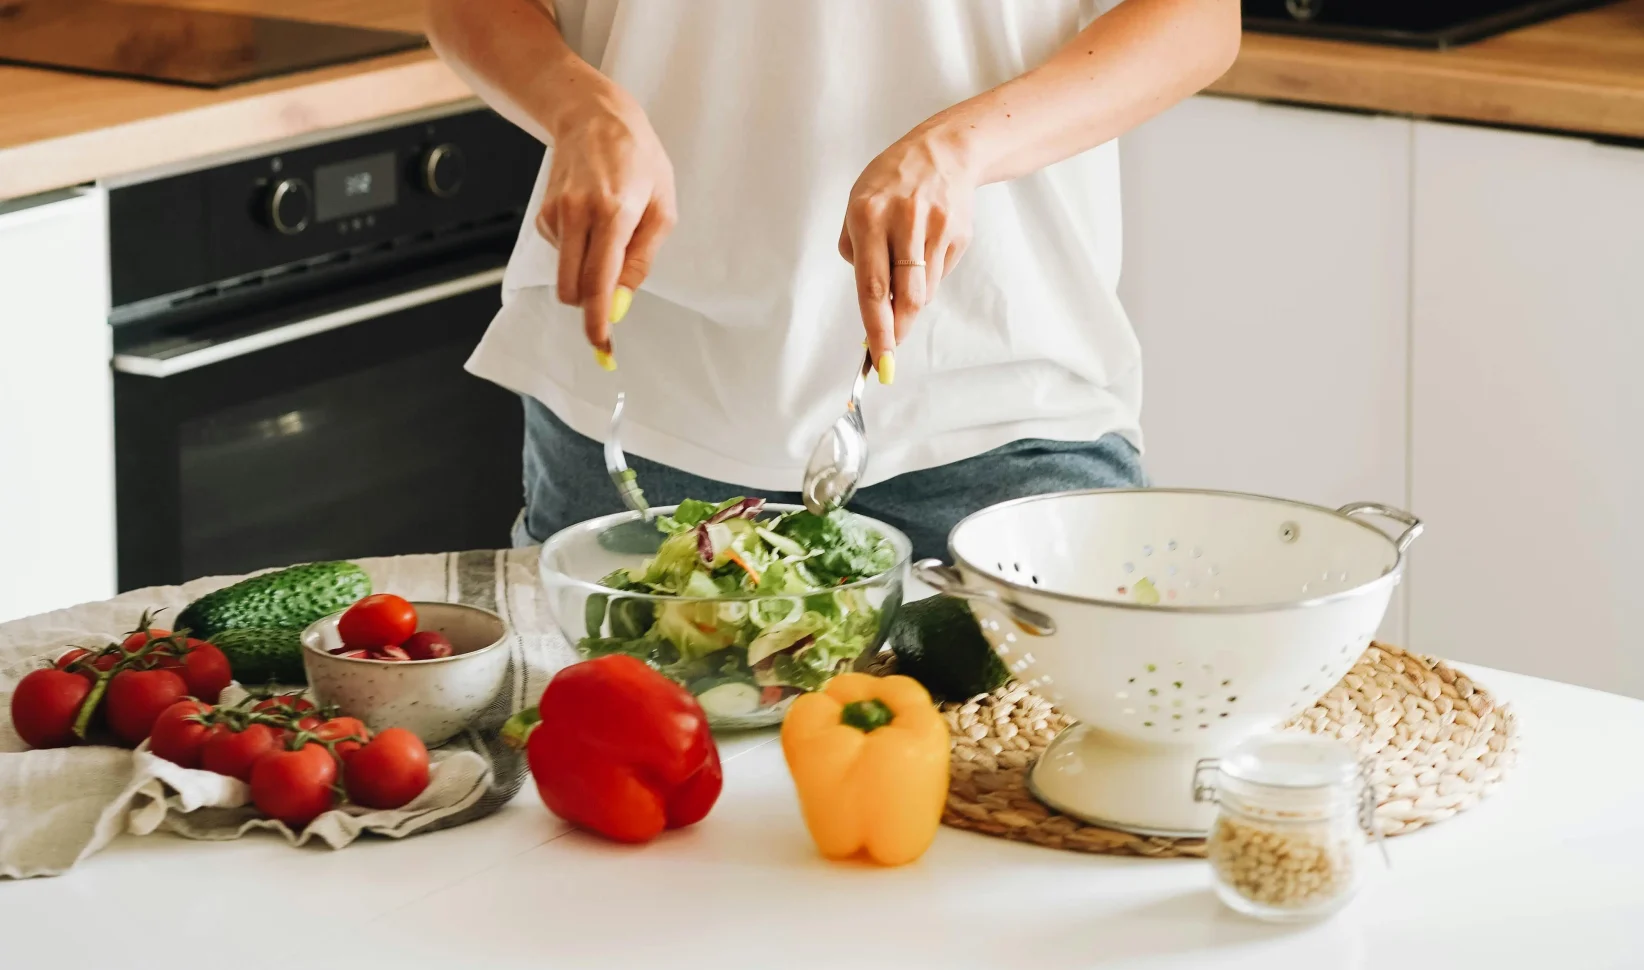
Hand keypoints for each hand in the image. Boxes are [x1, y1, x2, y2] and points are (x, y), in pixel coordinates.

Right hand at [537, 82, 675, 367]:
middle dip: (588, 305)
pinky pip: (560, 255)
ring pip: (565, 275)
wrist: (592, 116)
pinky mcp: (542, 215)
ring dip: (587, 272)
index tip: (601, 347)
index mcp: (614, 214)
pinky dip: (577, 252)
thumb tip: (620, 302)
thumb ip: (642, 260)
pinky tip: (590, 221)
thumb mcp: (662, 208)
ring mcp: (554, 215)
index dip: (597, 321)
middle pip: (571, 289)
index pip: (598, 281)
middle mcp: (577, 214)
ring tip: (609, 233)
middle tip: (609, 305)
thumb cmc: (638, 159)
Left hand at [838, 130, 974, 383]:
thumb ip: (855, 248)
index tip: (878, 356)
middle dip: (897, 330)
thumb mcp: (857, 203)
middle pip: (906, 297)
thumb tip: (871, 300)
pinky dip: (926, 278)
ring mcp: (935, 228)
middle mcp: (904, 222)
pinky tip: (922, 255)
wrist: (943, 152)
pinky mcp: (958, 235)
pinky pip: (939, 274)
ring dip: (911, 303)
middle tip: (890, 349)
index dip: (876, 327)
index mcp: (868, 216)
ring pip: (925, 290)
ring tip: (903, 285)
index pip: (872, 286)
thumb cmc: (891, 183)